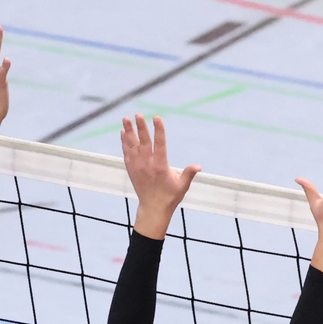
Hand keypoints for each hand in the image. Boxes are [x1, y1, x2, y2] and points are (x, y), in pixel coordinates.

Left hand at [121, 114, 199, 237]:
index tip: (157, 118)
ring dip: (129, 131)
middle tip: (138, 115)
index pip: (159, 144)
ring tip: (125, 118)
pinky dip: (124, 142)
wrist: (153, 209)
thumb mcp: (182, 186)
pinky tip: (123, 132)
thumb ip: (189, 174)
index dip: (158, 130)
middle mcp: (147, 164)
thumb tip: (198, 166)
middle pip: (144, 141)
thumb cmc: (170, 197)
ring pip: (132, 145)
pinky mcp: (131, 169)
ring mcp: (137, 166)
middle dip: (141, 127)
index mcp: (160, 166)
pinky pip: (126, 152)